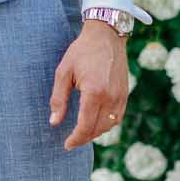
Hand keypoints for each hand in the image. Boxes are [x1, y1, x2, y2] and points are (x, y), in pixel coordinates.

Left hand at [49, 20, 128, 151]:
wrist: (106, 35)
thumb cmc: (82, 51)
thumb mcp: (63, 72)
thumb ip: (58, 99)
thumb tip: (54, 122)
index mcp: (94, 92)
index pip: (85, 126)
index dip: (75, 139)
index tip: (66, 145)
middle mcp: (110, 97)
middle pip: (98, 129)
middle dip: (84, 138)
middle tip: (72, 141)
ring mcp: (120, 96)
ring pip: (109, 125)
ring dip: (96, 133)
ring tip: (82, 133)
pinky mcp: (125, 94)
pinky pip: (117, 117)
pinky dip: (107, 124)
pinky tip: (96, 123)